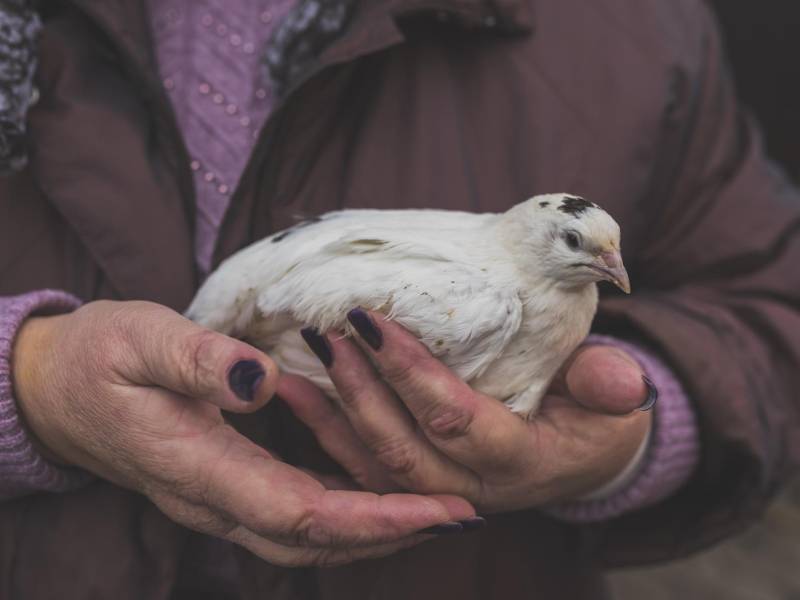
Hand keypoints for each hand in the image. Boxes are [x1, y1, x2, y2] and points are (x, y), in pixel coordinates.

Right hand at [12, 301, 475, 565]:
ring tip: (432, 511)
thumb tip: (264, 384)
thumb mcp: (140, 339)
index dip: (374, 517)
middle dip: (391, 534)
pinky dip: (342, 515)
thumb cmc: (97, 358)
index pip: (301, 511)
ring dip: (372, 532)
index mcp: (196, 466)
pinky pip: (291, 515)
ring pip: (306, 539)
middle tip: (460, 513)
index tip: (439, 507)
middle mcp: (212, 499)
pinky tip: (375, 493)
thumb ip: (200, 361)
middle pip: (314, 541)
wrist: (53, 390)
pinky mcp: (223, 486)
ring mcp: (216, 500)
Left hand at [281, 309, 652, 512]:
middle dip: (361, 387)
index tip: (374, 321)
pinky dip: (325, 430)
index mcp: (519, 462)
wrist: (580, 453)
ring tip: (305, 350)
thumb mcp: (616, 401)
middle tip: (331, 329)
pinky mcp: (418, 483)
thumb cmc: (595, 417)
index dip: (412, 374)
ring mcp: (440, 490)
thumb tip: (622, 381)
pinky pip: (361, 467)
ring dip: (333, 408)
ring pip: (372, 463)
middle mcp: (471, 488)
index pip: (457, 422)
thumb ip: (611, 386)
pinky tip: (295, 389)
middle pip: (402, 448)